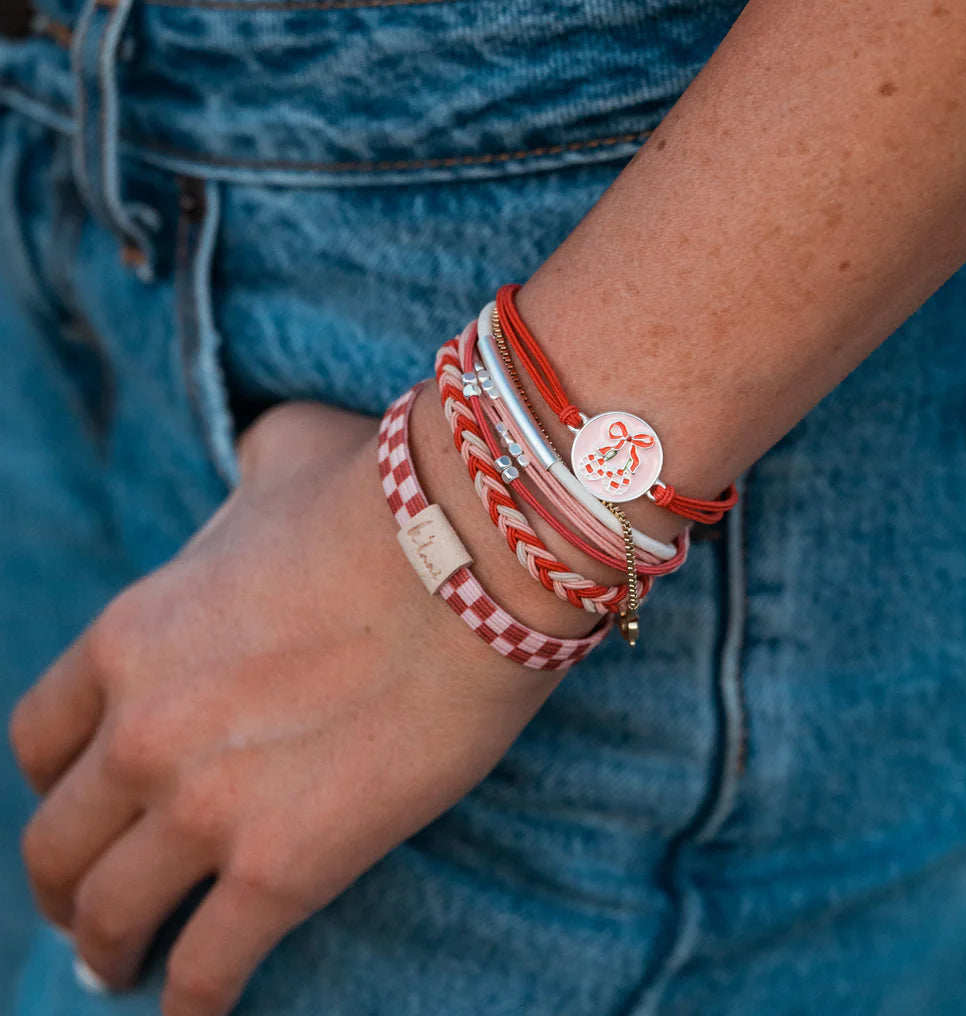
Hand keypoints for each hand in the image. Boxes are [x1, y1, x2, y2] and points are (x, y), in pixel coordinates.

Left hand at [8, 394, 592, 1015]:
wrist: (474, 549)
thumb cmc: (388, 492)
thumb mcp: (285, 454)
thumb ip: (243, 478)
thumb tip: (253, 475)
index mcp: (131, 636)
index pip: (42, 739)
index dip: (55, 784)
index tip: (83, 804)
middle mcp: (142, 731)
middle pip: (59, 842)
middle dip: (66, 882)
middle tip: (92, 907)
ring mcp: (204, 806)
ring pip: (113, 915)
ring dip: (109, 952)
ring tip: (127, 970)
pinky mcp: (283, 866)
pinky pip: (208, 967)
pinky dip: (193, 1003)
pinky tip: (198, 1014)